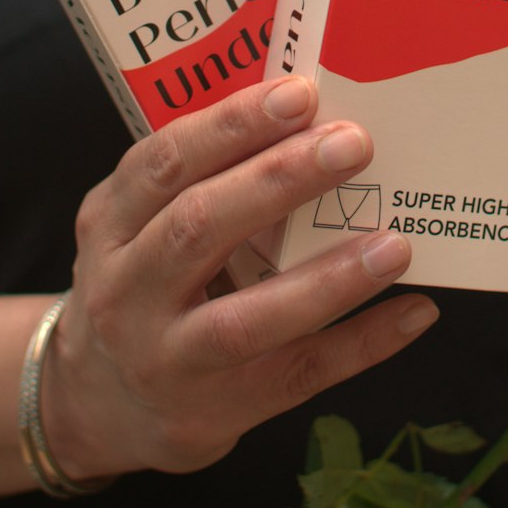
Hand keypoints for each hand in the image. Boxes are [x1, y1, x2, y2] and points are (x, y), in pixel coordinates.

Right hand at [44, 77, 436, 480]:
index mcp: (110, 222)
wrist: (95, 405)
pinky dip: (360, 344)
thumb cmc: (143, 284)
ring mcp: (166, 359)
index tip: (299, 94)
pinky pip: (297, 375)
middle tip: (353, 145)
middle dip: (278, 180)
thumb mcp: (141, 225)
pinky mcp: (212, 412)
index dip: (231, 125)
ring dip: (327, 279)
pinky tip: (413, 311)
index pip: (165, 162)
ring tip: (395, 245)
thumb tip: (312, 122)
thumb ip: (203, 180)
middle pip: (199, 227)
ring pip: (245, 320)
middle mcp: (126, 290)